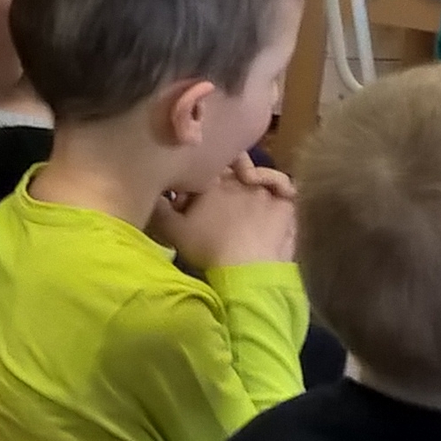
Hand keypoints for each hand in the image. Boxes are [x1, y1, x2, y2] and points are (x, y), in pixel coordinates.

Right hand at [152, 157, 296, 270]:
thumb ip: (159, 208)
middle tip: (219, 206)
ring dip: (254, 183)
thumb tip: (155, 194)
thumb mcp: (172, 230)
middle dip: (226, 185)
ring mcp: (265, 191)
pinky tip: (278, 197)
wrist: (245, 269)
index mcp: (211, 182)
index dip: (197, 187)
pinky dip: (281, 189)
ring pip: (259, 177)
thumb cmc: (207, 248)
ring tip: (249, 200)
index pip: (204, 172)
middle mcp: (239, 180)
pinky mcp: (285, 206)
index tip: (189, 205)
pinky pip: (285, 189)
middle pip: (232, 174)